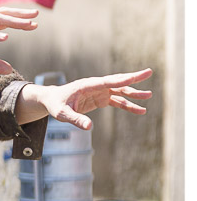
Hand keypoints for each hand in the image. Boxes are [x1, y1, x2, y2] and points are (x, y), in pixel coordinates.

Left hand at [18, 69, 153, 129]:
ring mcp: (99, 92)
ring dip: (133, 93)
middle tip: (149, 72)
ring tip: (148, 96)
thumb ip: (75, 119)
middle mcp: (95, 86)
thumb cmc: (55, 105)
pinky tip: (140, 110)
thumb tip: (89, 127)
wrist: (51, 100)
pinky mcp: (100, 99)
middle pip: (117, 81)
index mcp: (86, 86)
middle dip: (133, 78)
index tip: (134, 76)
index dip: (121, 79)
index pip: (106, 82)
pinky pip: (117, 101)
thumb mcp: (62, 114)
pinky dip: (128, 105)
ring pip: (120, 91)